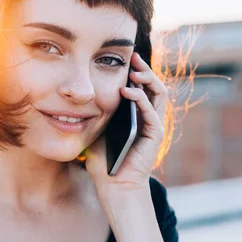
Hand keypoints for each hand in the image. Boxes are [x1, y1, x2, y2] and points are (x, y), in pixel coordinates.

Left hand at [85, 51, 168, 195]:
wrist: (113, 184)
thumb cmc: (103, 159)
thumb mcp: (97, 127)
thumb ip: (98, 110)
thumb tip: (83, 90)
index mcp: (136, 113)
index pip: (141, 86)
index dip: (134, 70)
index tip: (123, 57)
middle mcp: (148, 116)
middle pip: (153, 85)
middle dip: (143, 69)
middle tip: (132, 56)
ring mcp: (154, 125)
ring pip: (158, 94)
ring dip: (148, 79)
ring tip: (134, 70)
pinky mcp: (155, 135)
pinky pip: (152, 112)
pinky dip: (141, 99)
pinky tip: (128, 91)